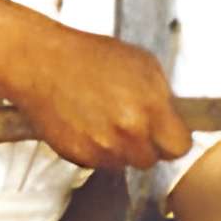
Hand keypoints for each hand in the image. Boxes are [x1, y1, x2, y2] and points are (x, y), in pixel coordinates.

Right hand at [13, 28, 191, 170]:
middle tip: (130, 122)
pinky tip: (87, 125)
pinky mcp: (80, 156)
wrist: (42, 63)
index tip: (166, 132)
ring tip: (104, 120)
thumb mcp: (142, 63)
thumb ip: (163, 95)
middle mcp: (128, 132)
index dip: (173, 139)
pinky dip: (96, 149)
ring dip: (120, 149)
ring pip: (124, 163)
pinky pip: (99, 163)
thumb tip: (175, 118)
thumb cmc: (91, 57)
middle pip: (151, 160)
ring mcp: (103, 147)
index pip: (179, 147)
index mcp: (150, 107)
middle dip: (145, 144)